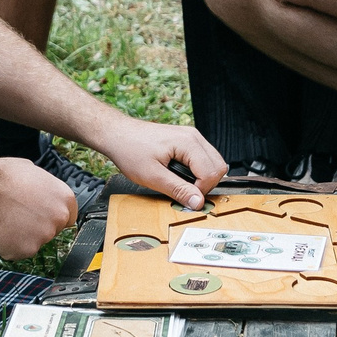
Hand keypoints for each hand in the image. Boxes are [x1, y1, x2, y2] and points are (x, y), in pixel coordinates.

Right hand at [0, 155, 80, 258]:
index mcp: (65, 199)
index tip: (39, 216)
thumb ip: (44, 188)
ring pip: (34, 242)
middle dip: (37, 227)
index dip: (51, 217)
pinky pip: (18, 251)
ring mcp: (44, 236)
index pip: (68, 217)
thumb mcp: (33, 171)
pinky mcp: (26, 250)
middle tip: (17, 216)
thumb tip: (41, 192)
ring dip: (21, 236)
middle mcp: (59, 219)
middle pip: (51, 231)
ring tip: (4, 219)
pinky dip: (8, 245)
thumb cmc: (2, 176)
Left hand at [89, 118, 226, 209]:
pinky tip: (179, 175)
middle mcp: (193, 137)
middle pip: (218, 166)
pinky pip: (203, 158)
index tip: (185, 198)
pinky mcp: (186, 140)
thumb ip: (178, 190)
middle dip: (205, 185)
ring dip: (202, 178)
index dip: (201, 191)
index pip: (212, 173)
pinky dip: (196, 171)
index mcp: (188, 143)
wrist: (118, 134)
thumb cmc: (130, 150)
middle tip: (185, 192)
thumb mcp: (153, 177)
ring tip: (180, 184)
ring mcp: (191, 137)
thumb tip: (198, 202)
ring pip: (213, 162)